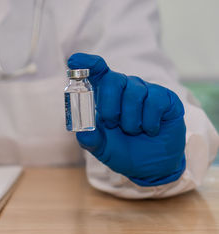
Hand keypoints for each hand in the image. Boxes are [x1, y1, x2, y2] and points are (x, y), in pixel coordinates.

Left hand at [67, 53, 185, 185]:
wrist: (150, 166)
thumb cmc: (122, 151)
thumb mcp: (101, 148)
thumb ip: (90, 139)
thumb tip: (83, 132)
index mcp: (105, 95)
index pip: (96, 71)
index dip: (85, 63)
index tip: (73, 61)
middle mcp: (125, 88)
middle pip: (114, 79)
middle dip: (109, 104)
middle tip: (112, 123)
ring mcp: (146, 91)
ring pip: (135, 93)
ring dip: (130, 119)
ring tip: (132, 131)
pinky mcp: (166, 98)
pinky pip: (155, 101)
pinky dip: (149, 122)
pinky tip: (150, 130)